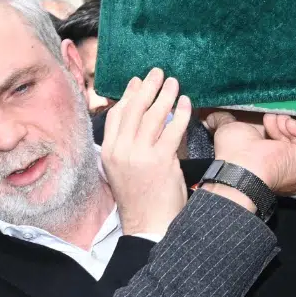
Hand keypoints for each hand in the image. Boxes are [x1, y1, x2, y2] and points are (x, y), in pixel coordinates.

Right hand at [101, 69, 191, 235]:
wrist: (148, 224)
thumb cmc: (140, 197)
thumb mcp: (123, 168)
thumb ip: (130, 143)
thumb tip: (144, 116)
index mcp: (108, 152)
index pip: (117, 115)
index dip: (128, 95)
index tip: (137, 81)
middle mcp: (121, 151)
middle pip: (134, 110)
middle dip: (147, 88)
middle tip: (157, 72)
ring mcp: (140, 155)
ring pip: (153, 116)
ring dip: (165, 95)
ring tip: (174, 82)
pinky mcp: (161, 160)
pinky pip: (173, 129)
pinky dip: (181, 113)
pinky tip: (187, 102)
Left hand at [203, 111, 295, 195]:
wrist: (246, 167)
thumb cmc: (235, 153)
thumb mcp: (229, 129)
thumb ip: (223, 119)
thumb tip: (209, 114)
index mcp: (267, 162)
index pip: (277, 139)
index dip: (272, 125)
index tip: (264, 117)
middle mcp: (285, 166)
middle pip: (292, 137)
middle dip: (280, 123)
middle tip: (269, 118)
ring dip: (289, 124)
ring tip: (275, 121)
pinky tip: (289, 125)